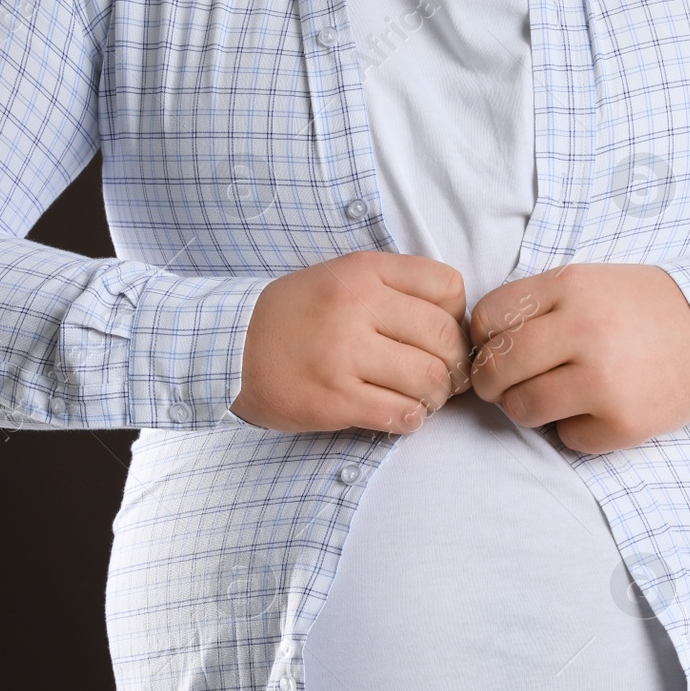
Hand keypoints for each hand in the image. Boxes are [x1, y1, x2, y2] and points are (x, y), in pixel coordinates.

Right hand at [229, 250, 472, 433]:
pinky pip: (399, 413)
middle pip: (444, 338)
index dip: (458, 316)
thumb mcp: (341, 276)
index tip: (445, 336)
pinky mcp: (333, 398)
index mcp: (363, 271)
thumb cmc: (296, 315)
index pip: (447, 285)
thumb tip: (455, 323)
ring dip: (436, 397)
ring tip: (423, 399)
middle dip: (455, 366)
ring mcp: (343, 353)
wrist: (231, 348)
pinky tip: (400, 415)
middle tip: (445, 379)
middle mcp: (355, 306)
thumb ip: (394, 287)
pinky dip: (411, 420)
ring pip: (428, 379)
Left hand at [467, 263, 689, 453]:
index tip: (493, 349)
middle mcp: (585, 331)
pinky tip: (599, 409)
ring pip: (523, 407)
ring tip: (552, 396)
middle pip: (497, 368)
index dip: (482, 339)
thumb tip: (478, 345)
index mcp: (570, 288)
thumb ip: (537, 306)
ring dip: (526, 408)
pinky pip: (567, 438)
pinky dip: (574, 429)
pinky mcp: (623, 422)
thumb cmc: (641, 310)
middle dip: (490, 382)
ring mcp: (605, 380)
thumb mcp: (588, 283)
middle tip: (502, 385)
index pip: (489, 319)